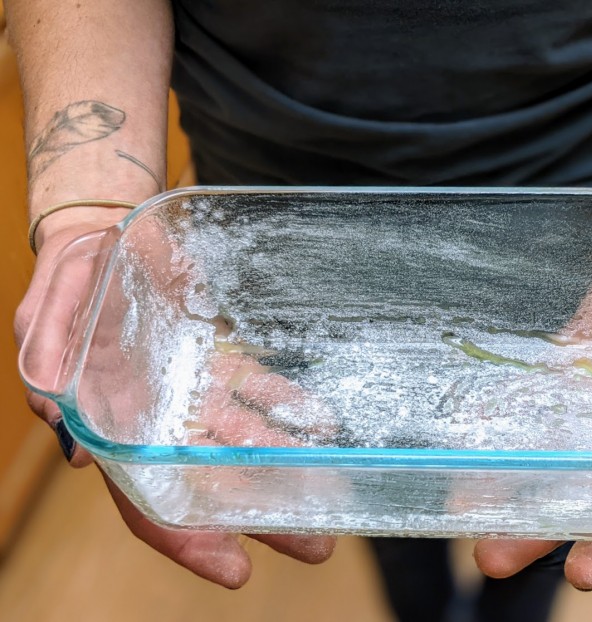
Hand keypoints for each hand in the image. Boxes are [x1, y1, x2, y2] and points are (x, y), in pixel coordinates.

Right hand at [15, 209, 335, 588]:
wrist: (107, 234)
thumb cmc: (72, 276)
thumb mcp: (46, 316)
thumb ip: (51, 367)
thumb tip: (77, 442)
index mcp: (111, 423)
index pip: (147, 496)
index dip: (186, 536)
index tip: (236, 567)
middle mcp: (158, 417)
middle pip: (212, 480)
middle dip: (262, 514)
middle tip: (317, 545)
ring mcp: (192, 389)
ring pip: (244, 439)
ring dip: (287, 467)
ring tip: (334, 493)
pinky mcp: (218, 355)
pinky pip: (258, 386)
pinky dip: (288, 405)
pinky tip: (322, 421)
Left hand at [471, 222, 591, 589]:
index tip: (581, 571)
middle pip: (586, 497)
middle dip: (540, 528)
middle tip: (493, 555)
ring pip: (553, 454)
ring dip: (513, 481)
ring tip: (467, 505)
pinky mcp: (571, 369)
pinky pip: (534, 399)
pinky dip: (504, 416)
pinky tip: (472, 429)